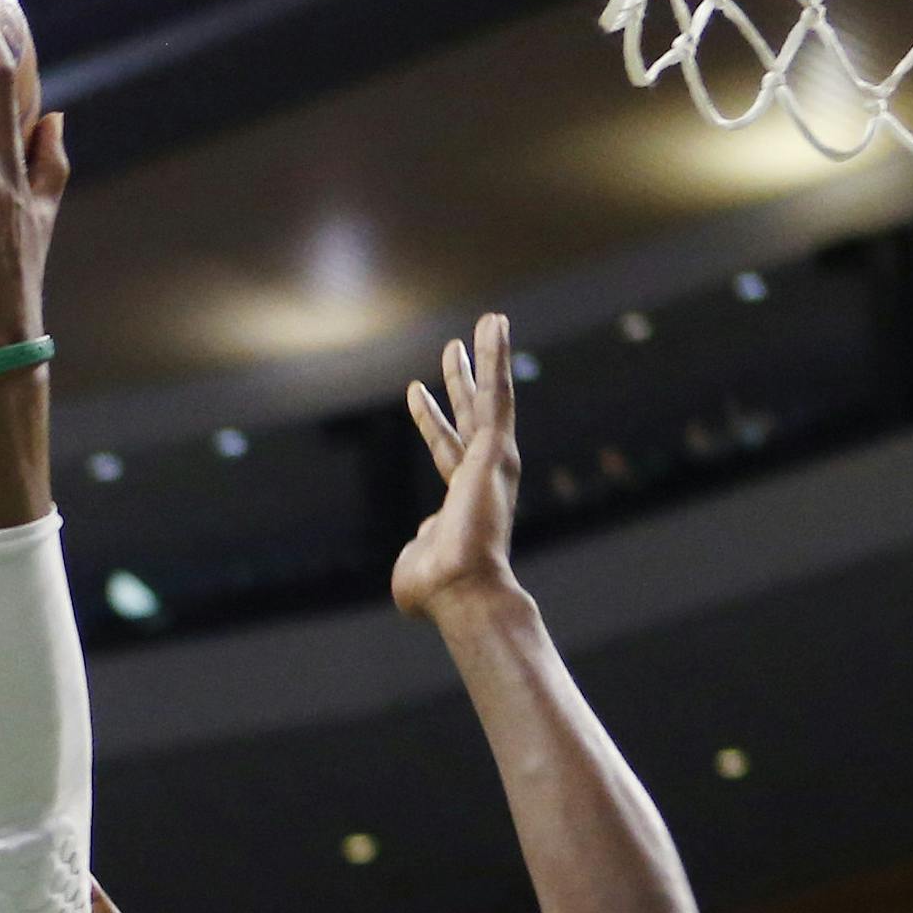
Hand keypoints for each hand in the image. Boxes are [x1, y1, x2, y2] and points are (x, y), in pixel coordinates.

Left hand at [392, 313, 522, 625]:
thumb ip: (420, 542)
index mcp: (462, 501)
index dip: (431, 420)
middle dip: (461, 383)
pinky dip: (496, 358)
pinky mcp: (497, 450)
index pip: (445, 450)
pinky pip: (497, 393)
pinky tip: (495, 326)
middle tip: (453, 350)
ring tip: (488, 322)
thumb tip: (425, 537)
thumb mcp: (415, 560)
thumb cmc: (435, 590)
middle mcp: (481, 478)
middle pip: (469, 418)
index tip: (417, 392)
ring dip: (489, 359)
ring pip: (491, 398)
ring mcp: (491, 463)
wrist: (460, 590)